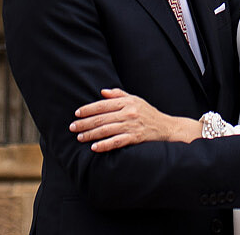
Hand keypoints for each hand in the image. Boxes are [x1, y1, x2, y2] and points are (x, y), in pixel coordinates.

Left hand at [69, 89, 199, 150]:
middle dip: (85, 123)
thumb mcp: (135, 99)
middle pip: (102, 118)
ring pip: (107, 130)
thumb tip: (102, 92)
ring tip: (80, 138)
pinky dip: (105, 145)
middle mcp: (128, 112)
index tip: (77, 113)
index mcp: (127, 102)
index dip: (88, 109)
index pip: (103, 104)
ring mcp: (132, 125)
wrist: (167, 127)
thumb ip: (118, 95)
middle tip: (72, 127)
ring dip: (91, 134)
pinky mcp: (136, 138)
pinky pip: (117, 142)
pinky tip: (95, 147)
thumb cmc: (149, 113)